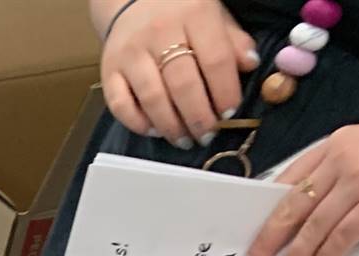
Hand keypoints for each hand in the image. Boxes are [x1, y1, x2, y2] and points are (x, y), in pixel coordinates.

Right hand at [100, 0, 256, 148]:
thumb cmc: (180, 11)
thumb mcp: (214, 14)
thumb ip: (232, 40)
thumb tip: (249, 65)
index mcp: (194, 14)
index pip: (214, 60)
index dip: (225, 91)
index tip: (230, 112)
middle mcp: (159, 33)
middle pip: (182, 84)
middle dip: (199, 116)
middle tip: (208, 135)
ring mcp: (130, 53)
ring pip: (152, 98)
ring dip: (171, 126)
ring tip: (185, 139)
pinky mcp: (108, 70)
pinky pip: (120, 104)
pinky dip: (137, 123)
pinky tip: (155, 130)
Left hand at [243, 123, 358, 255]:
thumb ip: (332, 171)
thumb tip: (295, 208)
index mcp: (334, 144)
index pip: (286, 181)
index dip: (266, 213)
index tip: (250, 237)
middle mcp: (343, 160)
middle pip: (292, 206)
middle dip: (268, 240)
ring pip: (314, 225)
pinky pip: (344, 234)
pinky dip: (327, 255)